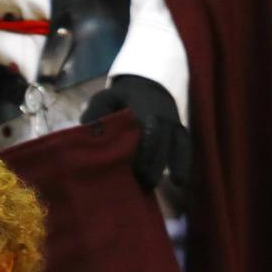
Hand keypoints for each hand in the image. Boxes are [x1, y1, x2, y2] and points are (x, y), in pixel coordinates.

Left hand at [81, 74, 190, 205]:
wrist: (146, 84)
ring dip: (176, 166)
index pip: (150, 131)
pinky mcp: (180, 132)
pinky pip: (186, 148)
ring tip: (168, 187)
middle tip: (144, 187)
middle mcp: (164, 116)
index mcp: (146, 109)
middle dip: (155, 166)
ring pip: (179, 146)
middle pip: (164, 144)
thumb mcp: (106, 97)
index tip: (136, 171)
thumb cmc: (122, 97)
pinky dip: (184, 164)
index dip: (145, 152)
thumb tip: (86, 130)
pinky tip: (180, 183)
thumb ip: (97, 112)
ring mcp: (174, 124)